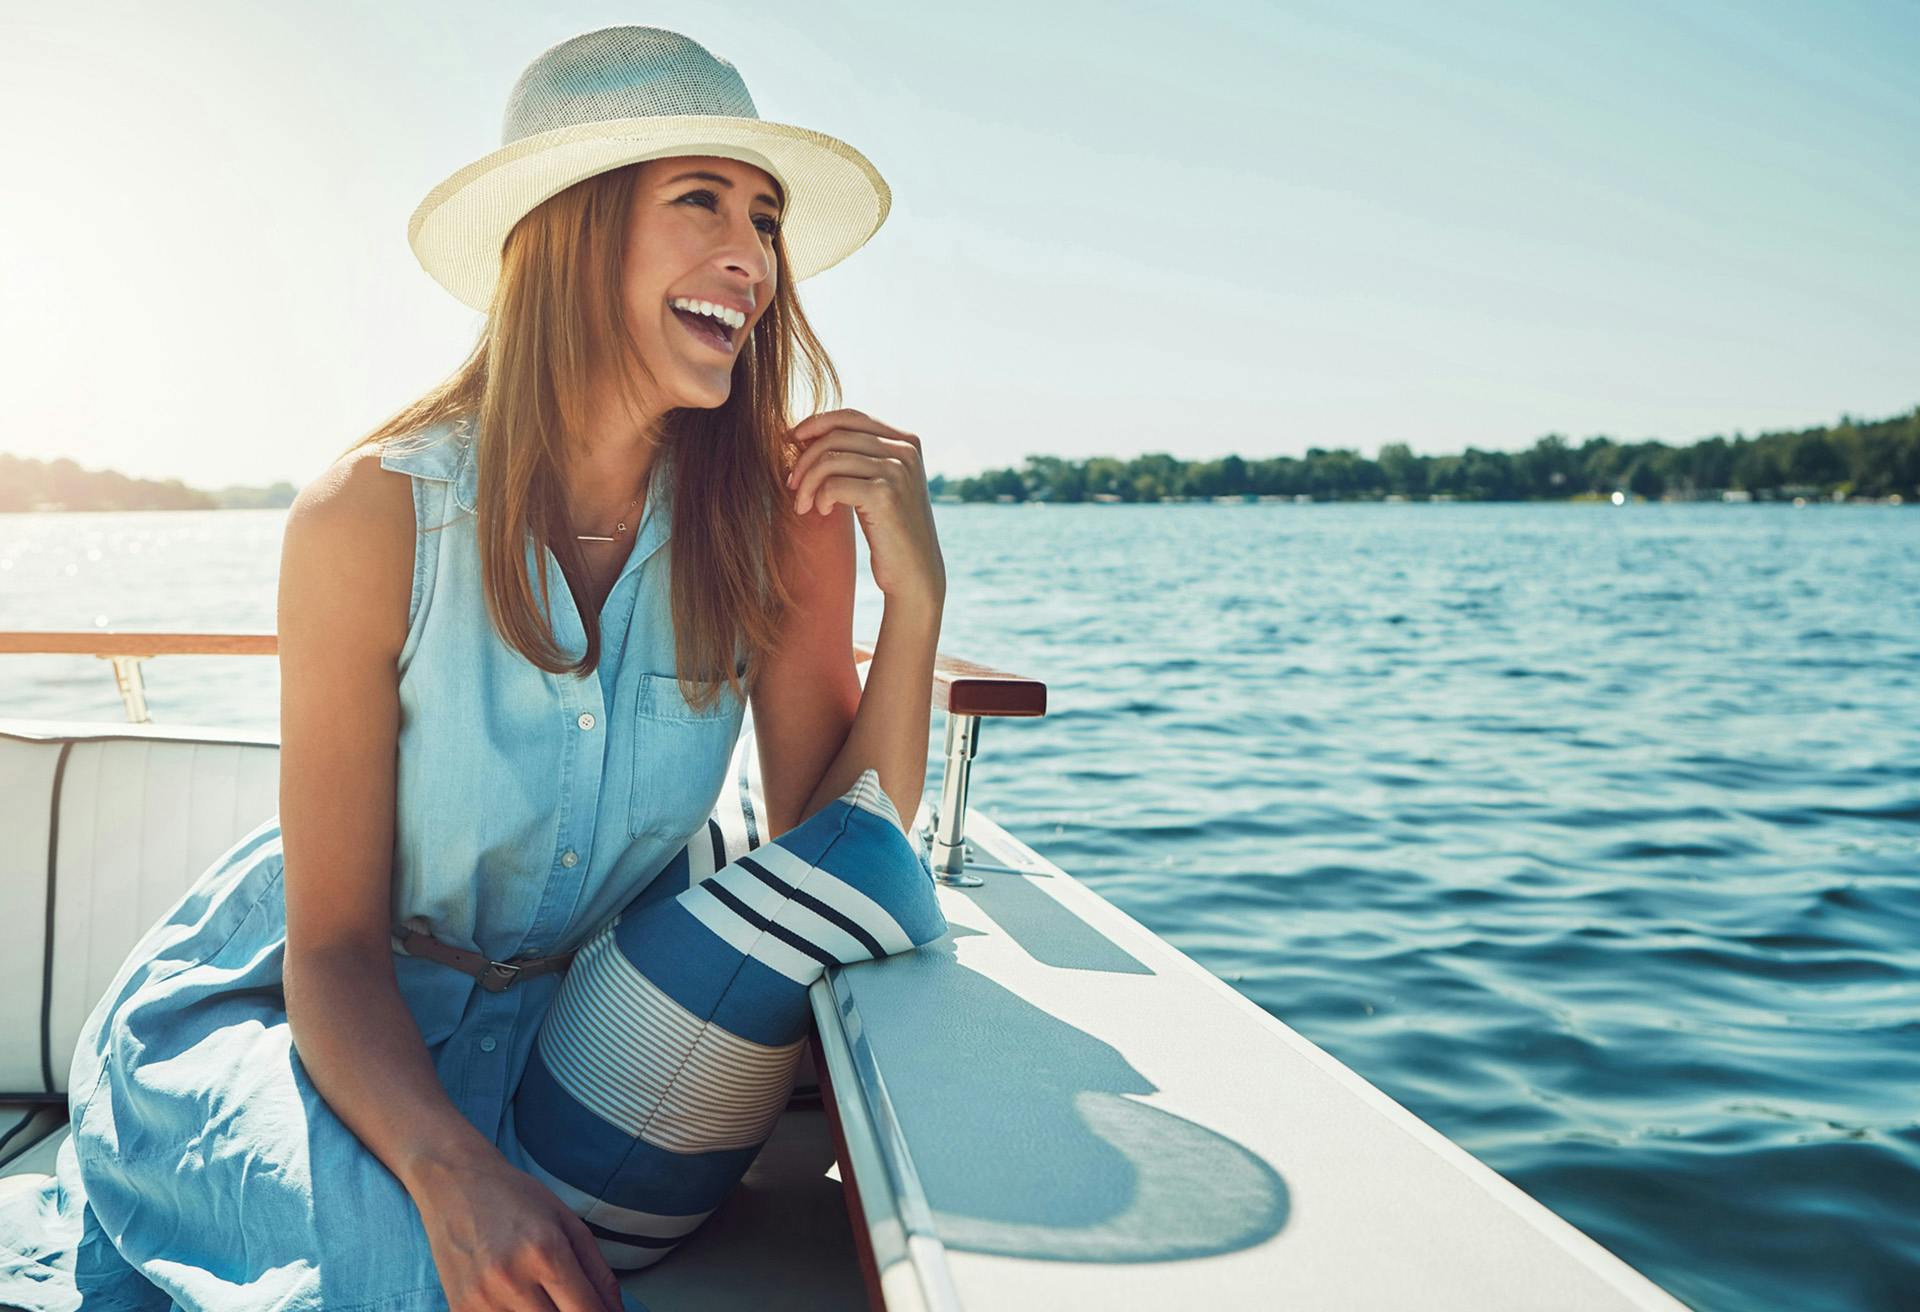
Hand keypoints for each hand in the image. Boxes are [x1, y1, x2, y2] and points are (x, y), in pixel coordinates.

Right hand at [409, 1146, 623, 1311]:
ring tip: (547, 1300)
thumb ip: (598, 1273)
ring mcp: (481, 1300)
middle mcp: (512, 1279)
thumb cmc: (517, 1199)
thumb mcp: (569, 1224)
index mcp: (546, 1252)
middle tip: (577, 1306)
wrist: (455, 1184)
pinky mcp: (460, 1309)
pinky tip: (523, 1303)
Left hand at [786, 408, 945, 617]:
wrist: (915, 572)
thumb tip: (807, 432)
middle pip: (836, 436)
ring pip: (830, 460)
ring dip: (806, 483)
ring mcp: (897, 471)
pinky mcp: (885, 495)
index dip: (816, 423)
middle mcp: (905, 450)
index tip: (790, 440)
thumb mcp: (879, 484)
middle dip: (804, 459)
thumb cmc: (890, 530)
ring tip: (802, 504)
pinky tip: (820, 512)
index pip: (851, 416)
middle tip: (791, 484)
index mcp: (906, 441)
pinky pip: (833, 484)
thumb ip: (859, 456)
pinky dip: (819, 497)